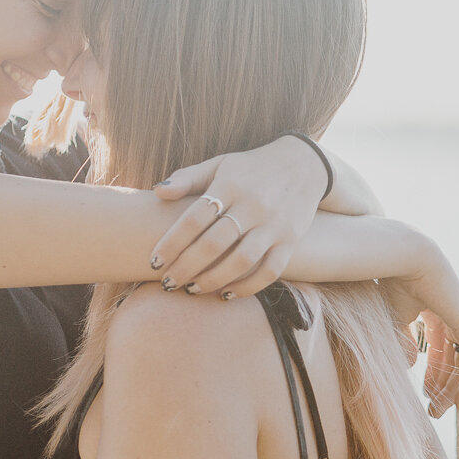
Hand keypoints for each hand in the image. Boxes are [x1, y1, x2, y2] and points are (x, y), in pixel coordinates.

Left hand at [149, 136, 323, 295]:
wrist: (303, 165)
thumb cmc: (251, 169)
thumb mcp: (220, 165)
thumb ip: (188, 178)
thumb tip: (157, 193)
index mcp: (231, 185)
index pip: (194, 219)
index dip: (172, 243)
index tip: (154, 261)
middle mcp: (253, 205)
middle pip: (214, 244)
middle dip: (186, 267)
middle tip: (168, 283)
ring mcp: (275, 225)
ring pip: (241, 261)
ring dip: (213, 280)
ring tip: (192, 289)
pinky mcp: (291, 241)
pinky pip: (270, 271)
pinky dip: (247, 287)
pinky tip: (226, 294)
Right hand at [378, 243, 458, 417]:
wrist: (405, 260)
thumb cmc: (392, 283)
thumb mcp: (392, 319)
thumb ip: (401, 341)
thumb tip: (410, 364)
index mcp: (434, 309)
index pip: (438, 347)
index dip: (432, 372)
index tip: (422, 395)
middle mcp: (452, 315)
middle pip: (452, 358)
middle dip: (441, 385)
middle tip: (432, 411)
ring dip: (453, 389)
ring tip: (439, 411)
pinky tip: (458, 402)